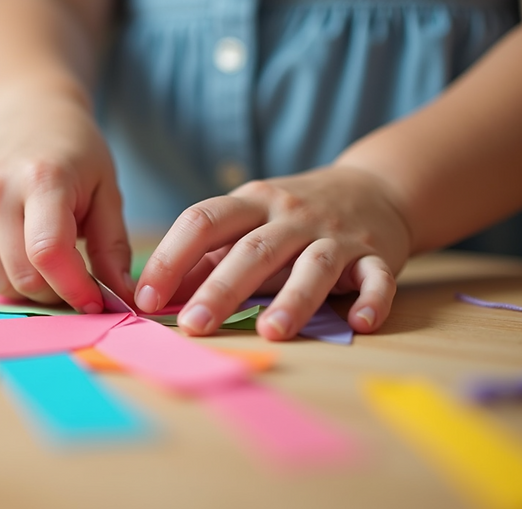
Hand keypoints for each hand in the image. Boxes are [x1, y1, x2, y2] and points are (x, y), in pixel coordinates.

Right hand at [0, 98, 131, 312]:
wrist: (28, 118)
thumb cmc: (75, 155)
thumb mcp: (107, 191)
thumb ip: (113, 247)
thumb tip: (124, 298)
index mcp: (41, 178)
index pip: (48, 253)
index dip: (74, 289)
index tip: (95, 301)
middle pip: (22, 276)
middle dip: (56, 292)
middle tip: (76, 280)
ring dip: (28, 288)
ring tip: (49, 262)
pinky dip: (0, 274)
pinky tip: (19, 250)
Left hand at [134, 165, 411, 339]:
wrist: (374, 188)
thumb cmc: (293, 216)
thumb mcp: (247, 222)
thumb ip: (206, 257)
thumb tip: (153, 295)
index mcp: (251, 203)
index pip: (202, 222)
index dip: (170, 258)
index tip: (145, 298)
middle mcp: (292, 215)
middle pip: (252, 250)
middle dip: (221, 289)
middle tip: (194, 325)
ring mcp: (336, 234)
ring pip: (313, 265)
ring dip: (293, 299)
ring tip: (271, 333)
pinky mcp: (376, 255)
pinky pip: (377, 278)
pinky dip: (372, 299)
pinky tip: (360, 323)